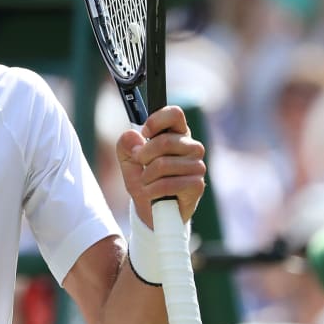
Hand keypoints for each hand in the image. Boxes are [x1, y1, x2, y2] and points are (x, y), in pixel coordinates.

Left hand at [116, 105, 205, 227]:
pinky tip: (151, 193)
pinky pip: (168, 184)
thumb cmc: (143, 178)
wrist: (150, 209)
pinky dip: (152, 190)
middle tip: (139, 163)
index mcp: (177, 134)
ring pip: (163, 164)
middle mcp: (191, 147)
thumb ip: (126, 143)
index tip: (145, 132)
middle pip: (165, 141)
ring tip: (146, 182)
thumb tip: (134, 138)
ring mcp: (197, 166)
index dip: (157, 121)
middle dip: (143, 155)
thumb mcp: (127, 158)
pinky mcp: (197, 185)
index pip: (175, 114)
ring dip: (146, 176)